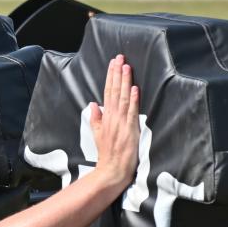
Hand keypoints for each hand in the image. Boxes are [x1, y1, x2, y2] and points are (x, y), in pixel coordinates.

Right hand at [89, 54, 140, 189]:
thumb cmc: (106, 153)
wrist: (111, 169)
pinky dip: (132, 100)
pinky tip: (134, 89)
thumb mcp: (97, 134)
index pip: (107, 92)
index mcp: (105, 117)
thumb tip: (93, 104)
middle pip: (114, 91)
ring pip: (122, 98)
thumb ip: (95, 118)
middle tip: (120, 57)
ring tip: (127, 67)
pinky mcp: (130, 130)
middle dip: (117, 73)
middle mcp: (112, 117)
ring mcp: (121, 123)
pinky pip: (131, 112)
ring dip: (125, 82)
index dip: (111, 77)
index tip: (113, 63)